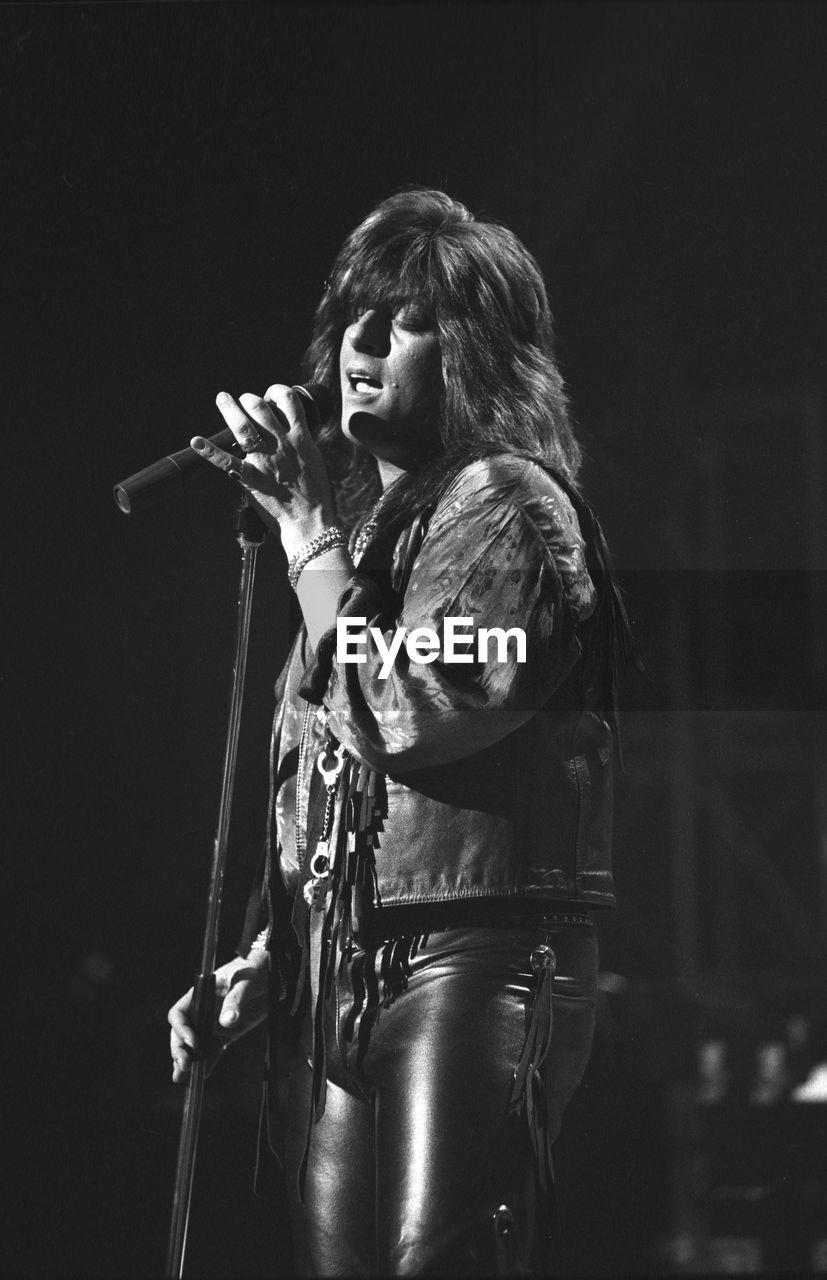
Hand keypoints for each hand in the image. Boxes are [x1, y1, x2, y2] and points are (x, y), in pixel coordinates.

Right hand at [168, 950, 268, 1082]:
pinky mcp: (227, 1033)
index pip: (180, 1013)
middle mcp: (204, 1010)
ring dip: (189, 1062)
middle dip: (180, 1050)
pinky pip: (214, 1050)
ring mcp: (214, 1023)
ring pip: (196, 1045)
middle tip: (185, 1067)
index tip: (193, 1043)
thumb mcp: (245, 981)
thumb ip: (235, 1000)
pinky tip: (202, 1076)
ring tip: (183, 1080)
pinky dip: (208, 1063)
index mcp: (201, 994)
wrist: (273, 974)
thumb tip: (226, 1021)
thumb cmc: (255, 969)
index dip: (182, 1029)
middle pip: (183, 1033)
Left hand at [191, 384, 335, 555]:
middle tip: (245, 402)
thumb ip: (301, 443)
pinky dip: (209, 451)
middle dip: (249, 399)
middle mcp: (281, 445)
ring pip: (243, 425)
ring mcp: (265, 460)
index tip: (270, 396)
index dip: (276, 391)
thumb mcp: (314, 459)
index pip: (289, 400)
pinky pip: (226, 462)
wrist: (311, 522)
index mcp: (300, 438)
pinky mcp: (251, 478)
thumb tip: (291, 431)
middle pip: (260, 407)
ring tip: (223, 399)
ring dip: (230, 408)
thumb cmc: (316, 495)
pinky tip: (196, 442)